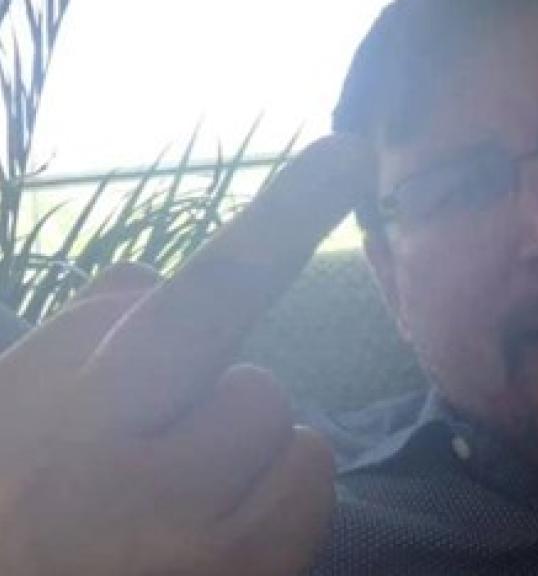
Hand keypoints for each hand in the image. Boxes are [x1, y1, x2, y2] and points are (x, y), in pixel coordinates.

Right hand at [0, 135, 370, 574]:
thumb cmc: (21, 504)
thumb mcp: (20, 414)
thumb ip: (82, 336)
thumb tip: (144, 278)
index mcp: (64, 401)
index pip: (199, 294)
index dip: (287, 219)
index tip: (350, 155)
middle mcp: (123, 469)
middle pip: (257, 386)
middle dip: (220, 406)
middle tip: (157, 455)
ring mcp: (184, 541)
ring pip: (289, 437)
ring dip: (242, 460)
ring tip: (171, 507)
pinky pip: (305, 489)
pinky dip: (273, 502)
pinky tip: (207, 538)